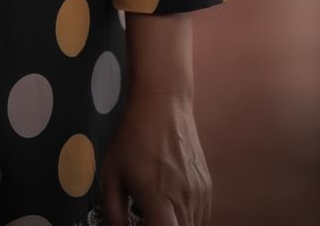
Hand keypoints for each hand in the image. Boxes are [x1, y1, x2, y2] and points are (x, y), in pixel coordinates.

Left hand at [99, 90, 211, 225]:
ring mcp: (200, 195)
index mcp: (159, 199)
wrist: (163, 105)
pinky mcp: (208, 187)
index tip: (137, 224)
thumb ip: (113, 210)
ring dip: (173, 224)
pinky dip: (184, 217)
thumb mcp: (111, 173)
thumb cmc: (133, 138)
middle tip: (142, 216)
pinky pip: (199, 215)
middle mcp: (185, 201)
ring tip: (153, 208)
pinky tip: (168, 201)